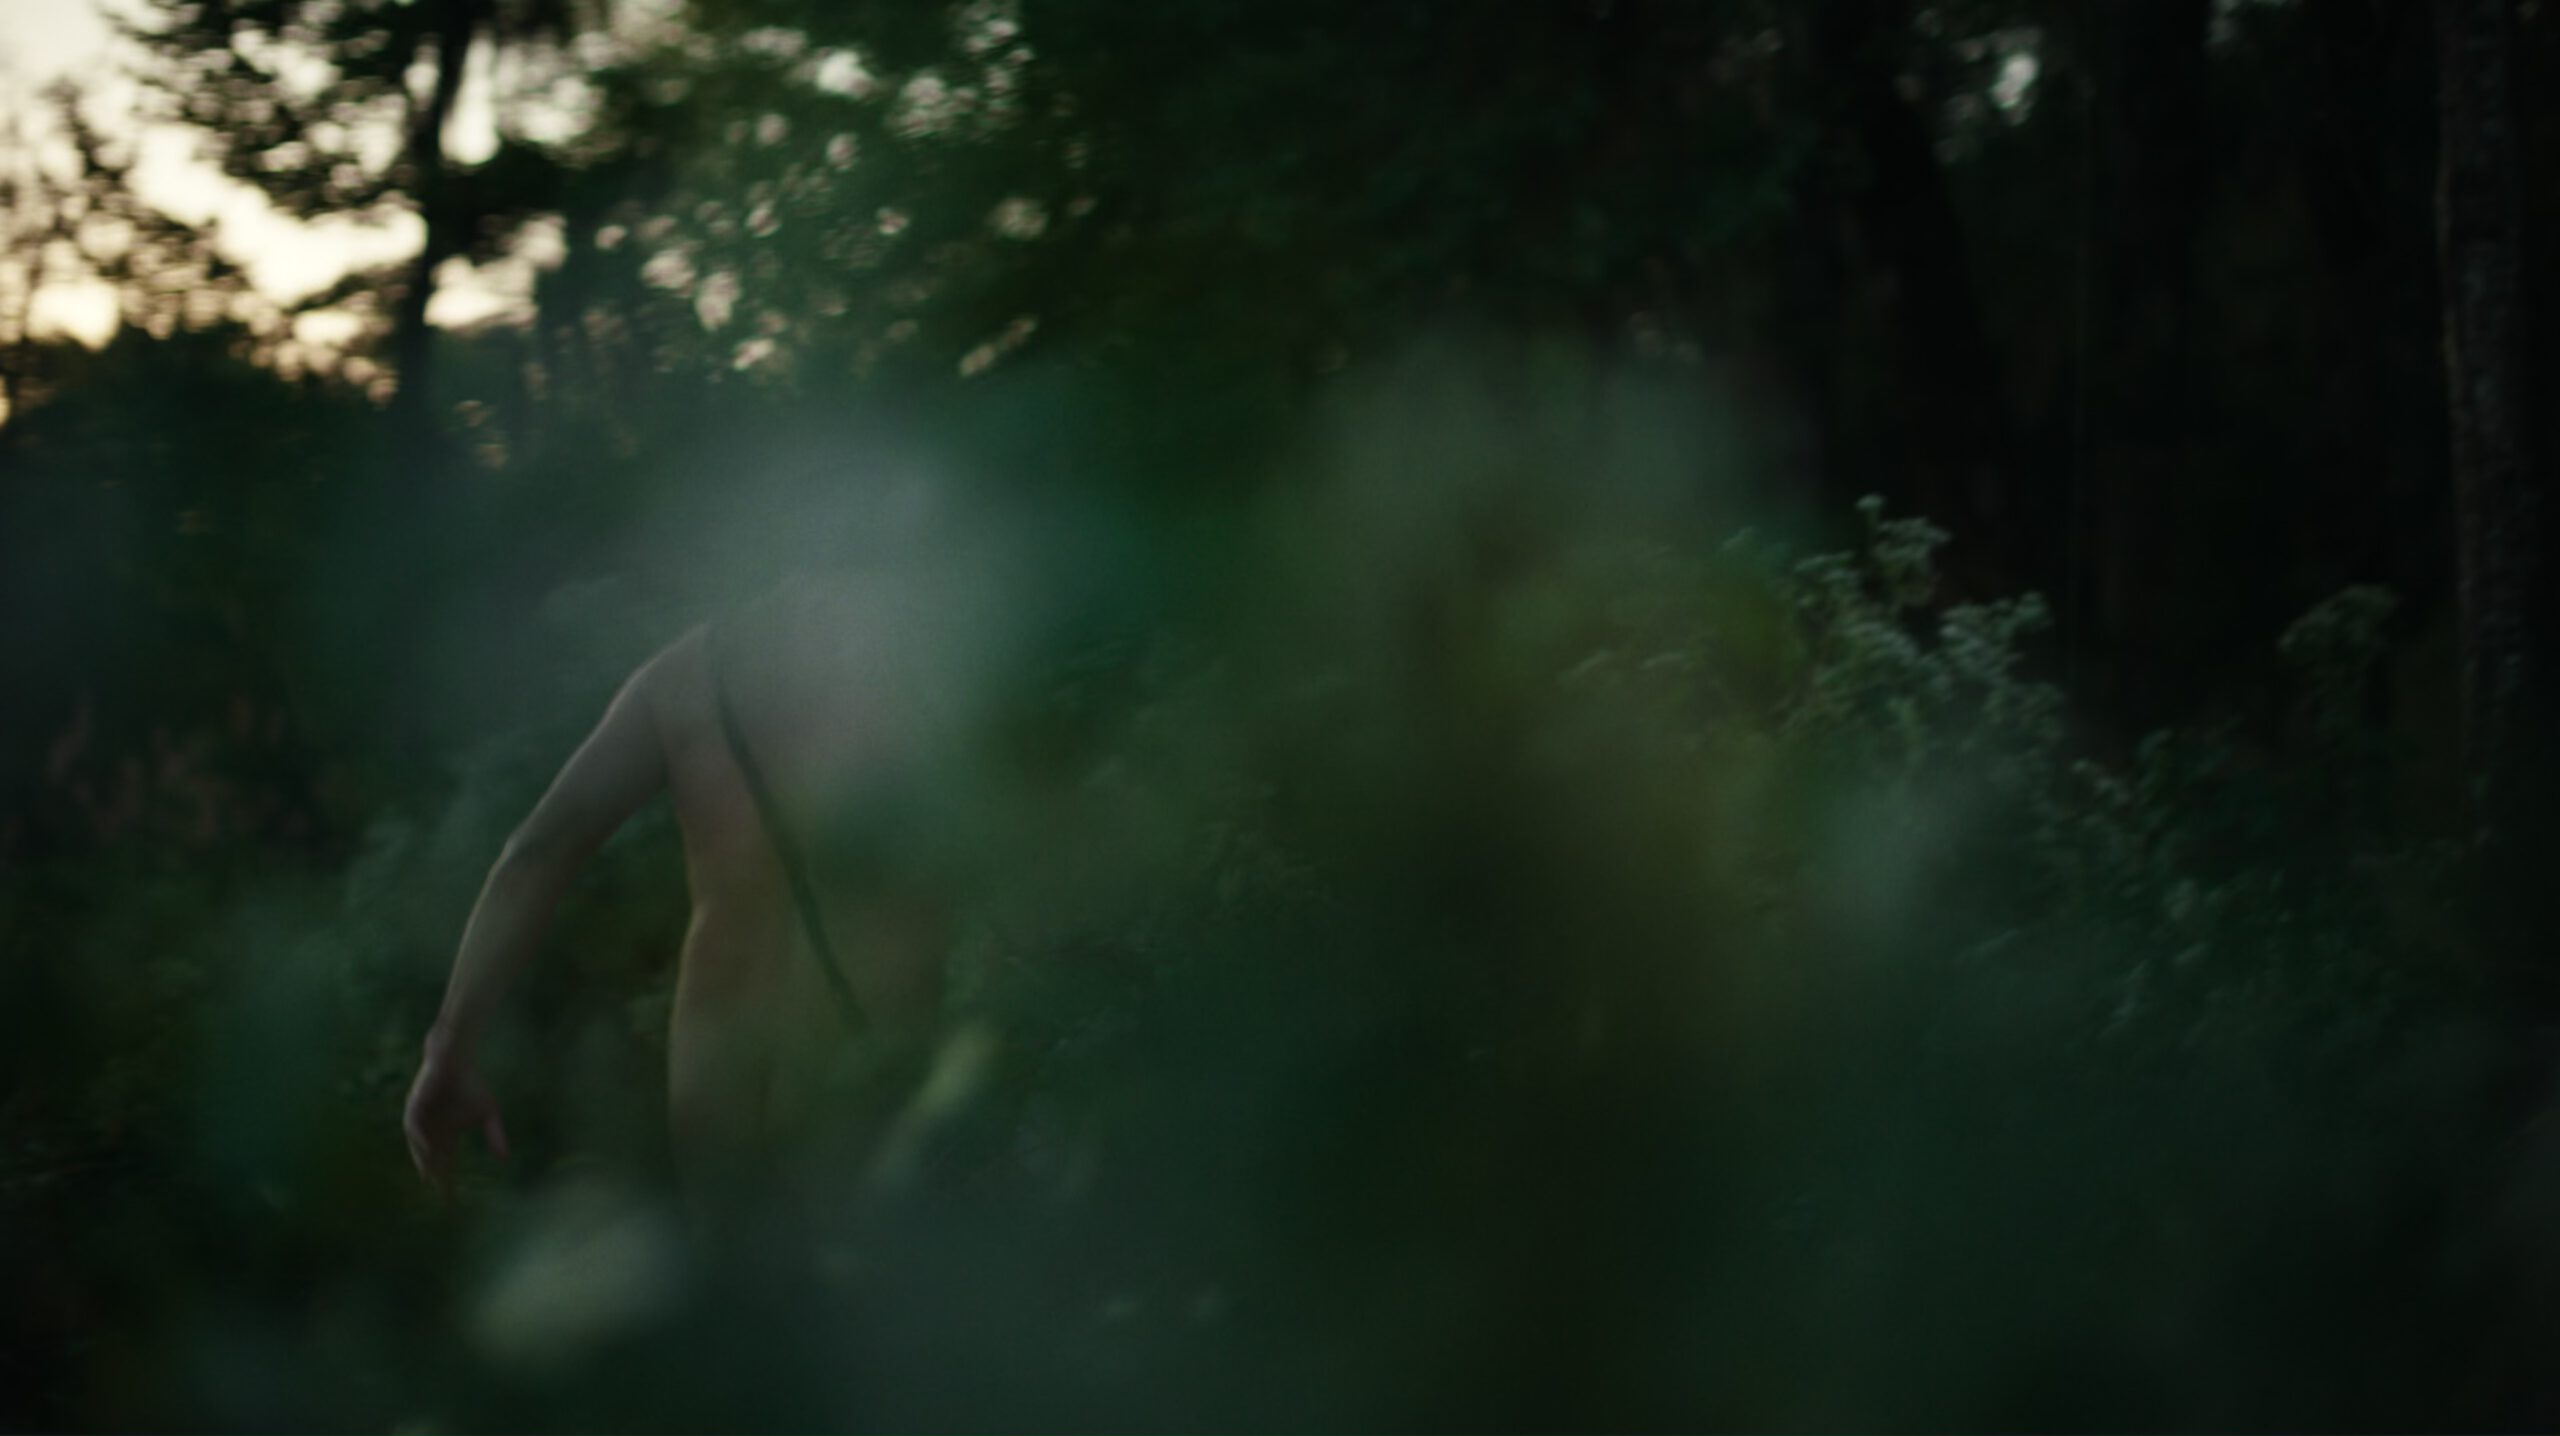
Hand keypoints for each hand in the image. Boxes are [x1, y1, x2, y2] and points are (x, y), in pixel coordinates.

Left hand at [403, 1043, 509, 1196]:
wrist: (457, 1061)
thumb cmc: (472, 1085)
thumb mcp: (489, 1113)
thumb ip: (495, 1135)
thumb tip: (505, 1159)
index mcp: (446, 1136)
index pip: (446, 1165)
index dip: (448, 1183)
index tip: (451, 1204)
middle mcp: (430, 1133)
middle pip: (431, 1161)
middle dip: (435, 1178)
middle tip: (439, 1196)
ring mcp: (420, 1120)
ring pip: (418, 1147)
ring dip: (423, 1161)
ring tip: (429, 1179)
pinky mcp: (414, 1106)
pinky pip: (413, 1127)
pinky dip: (420, 1139)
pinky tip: (427, 1149)